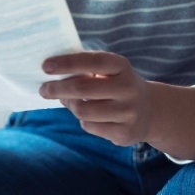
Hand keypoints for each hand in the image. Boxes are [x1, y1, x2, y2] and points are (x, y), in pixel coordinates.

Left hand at [39, 51, 153, 146]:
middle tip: (43, 89)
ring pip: (83, 111)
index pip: (92, 62)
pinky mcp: (125, 133)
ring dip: (71, 105)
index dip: (68, 63)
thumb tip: (52, 77)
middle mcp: (128, 88)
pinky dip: (84, 121)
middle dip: (58, 88)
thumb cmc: (118, 85)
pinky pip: (90, 127)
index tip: (45, 66)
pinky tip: (91, 116)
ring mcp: (129, 112)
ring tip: (70, 101)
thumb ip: (84, 71)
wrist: (151, 111)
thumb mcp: (109, 72)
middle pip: (83, 89)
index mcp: (122, 66)